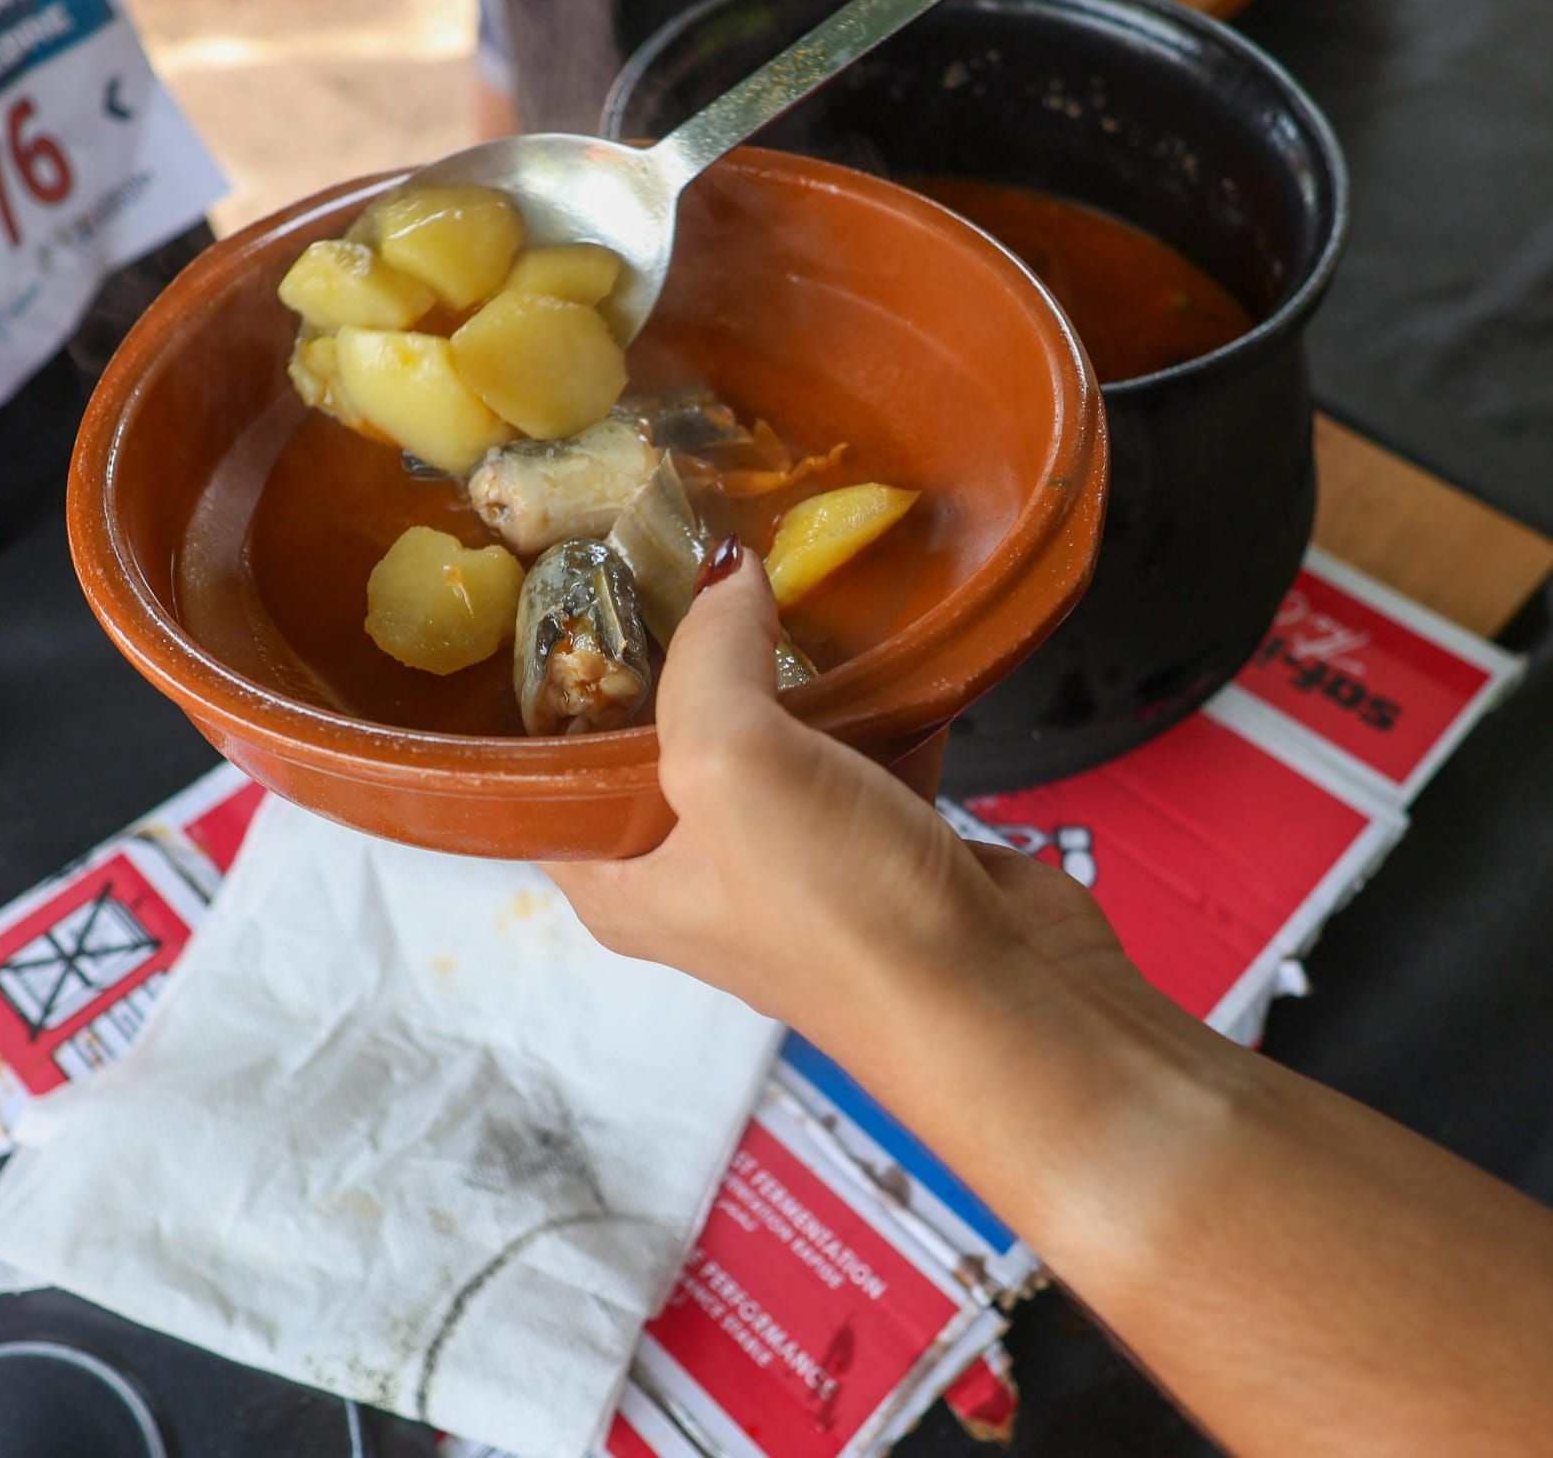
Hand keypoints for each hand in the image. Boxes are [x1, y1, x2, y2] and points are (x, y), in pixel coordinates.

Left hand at [544, 551, 1129, 1044]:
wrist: (1010, 1005)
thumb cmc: (847, 917)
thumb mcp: (733, 766)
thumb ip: (707, 658)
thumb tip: (724, 572)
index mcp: (626, 882)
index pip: (550, 777)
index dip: (548, 690)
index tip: (565, 593)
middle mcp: (697, 873)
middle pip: (662, 739)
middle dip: (677, 652)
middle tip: (676, 553)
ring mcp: (792, 857)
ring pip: (767, 732)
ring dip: (781, 664)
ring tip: (772, 568)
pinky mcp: (877, 840)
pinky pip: (855, 741)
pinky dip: (867, 691)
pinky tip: (869, 628)